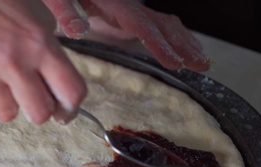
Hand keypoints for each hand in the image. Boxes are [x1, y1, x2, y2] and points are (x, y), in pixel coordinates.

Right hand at [0, 0, 86, 123]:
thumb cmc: (8, 6)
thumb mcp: (42, 23)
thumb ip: (54, 60)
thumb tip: (59, 99)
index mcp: (40, 44)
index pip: (70, 92)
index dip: (70, 108)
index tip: (64, 111)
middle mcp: (12, 58)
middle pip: (39, 114)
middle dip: (38, 109)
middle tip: (32, 98)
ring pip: (6, 114)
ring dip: (8, 103)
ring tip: (3, 82)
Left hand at [43, 0, 209, 71]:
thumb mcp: (58, 0)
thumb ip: (67, 13)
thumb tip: (77, 29)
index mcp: (113, 4)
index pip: (141, 25)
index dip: (159, 44)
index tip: (174, 62)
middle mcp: (127, 6)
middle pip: (161, 25)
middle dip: (182, 46)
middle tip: (200, 65)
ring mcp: (130, 10)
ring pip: (164, 24)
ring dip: (184, 42)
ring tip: (202, 61)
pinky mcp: (129, 15)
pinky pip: (158, 25)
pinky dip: (175, 37)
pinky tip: (186, 48)